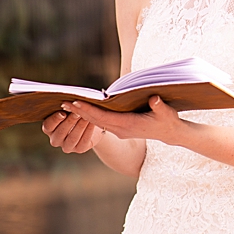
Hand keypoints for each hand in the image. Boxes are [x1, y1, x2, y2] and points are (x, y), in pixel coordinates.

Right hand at [41, 110, 101, 153]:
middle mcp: (56, 139)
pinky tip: (92, 123)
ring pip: (72, 138)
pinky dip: (88, 131)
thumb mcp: (69, 109)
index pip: (48, 126)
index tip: (63, 113)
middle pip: (60, 132)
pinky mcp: (79, 149)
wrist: (90, 124)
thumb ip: (66, 107)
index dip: (55, 120)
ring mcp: (67, 146)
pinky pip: (83, 141)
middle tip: (77, 113)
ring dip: (80, 127)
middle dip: (70, 122)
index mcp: (49, 129)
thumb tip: (67, 101)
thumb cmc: (76, 113)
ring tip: (86, 117)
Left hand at [68, 96, 186, 143]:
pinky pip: (101, 123)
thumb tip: (154, 99)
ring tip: (68, 105)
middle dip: (79, 111)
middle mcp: (121, 129)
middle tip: (63, 102)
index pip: (103, 117)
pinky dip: (91, 116)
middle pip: (95, 120)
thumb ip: (160, 106)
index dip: (88, 110)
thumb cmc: (168, 121)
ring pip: (96, 122)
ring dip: (82, 114)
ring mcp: (120, 130)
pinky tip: (83, 110)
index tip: (75, 102)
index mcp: (128, 125)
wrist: (171, 134)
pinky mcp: (121, 129)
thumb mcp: (167, 113)